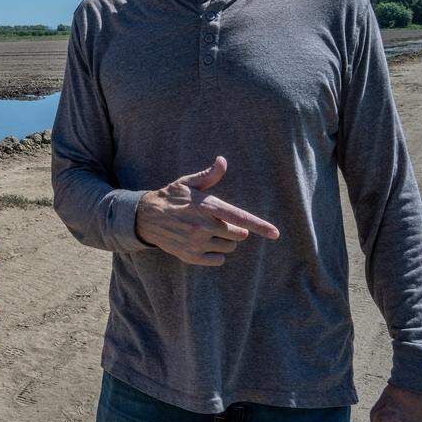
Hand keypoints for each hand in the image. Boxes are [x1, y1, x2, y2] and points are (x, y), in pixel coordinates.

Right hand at [135, 156, 278, 265]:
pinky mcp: (191, 256)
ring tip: (208, 232)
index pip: (239, 218)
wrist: (145, 218)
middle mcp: (203, 226)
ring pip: (229, 247)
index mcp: (206, 206)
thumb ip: (209, 175)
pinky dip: (216, 254)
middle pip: (239, 235)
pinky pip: (218, 260)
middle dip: (234, 229)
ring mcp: (197, 243)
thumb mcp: (187, 183)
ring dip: (225, 241)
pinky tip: (203, 243)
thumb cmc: (171, 197)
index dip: (260, 226)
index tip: (275, 233)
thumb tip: (222, 161)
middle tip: (217, 222)